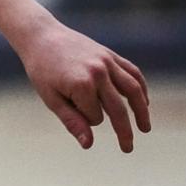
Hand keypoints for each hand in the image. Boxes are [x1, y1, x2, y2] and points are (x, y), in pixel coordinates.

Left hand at [17, 20, 150, 152]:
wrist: (40, 36)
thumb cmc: (42, 70)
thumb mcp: (51, 98)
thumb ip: (72, 121)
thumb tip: (89, 145)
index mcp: (82, 84)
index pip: (95, 117)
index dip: (85, 119)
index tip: (71, 108)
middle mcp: (98, 72)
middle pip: (119, 109)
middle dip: (124, 131)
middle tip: (127, 149)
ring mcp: (106, 61)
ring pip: (133, 89)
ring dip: (142, 111)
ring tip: (145, 128)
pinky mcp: (110, 54)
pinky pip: (132, 71)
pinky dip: (141, 87)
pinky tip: (144, 102)